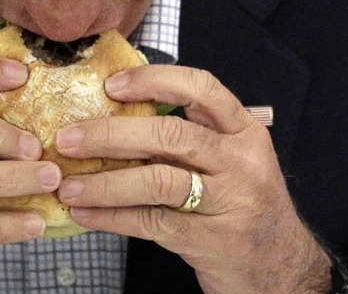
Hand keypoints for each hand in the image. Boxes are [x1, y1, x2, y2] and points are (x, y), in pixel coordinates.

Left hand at [54, 65, 330, 293]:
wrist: (280, 267)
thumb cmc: (243, 202)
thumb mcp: (231, 158)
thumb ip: (190, 133)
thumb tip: (116, 112)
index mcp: (244, 131)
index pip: (201, 88)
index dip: (154, 80)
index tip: (112, 85)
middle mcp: (240, 161)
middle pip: (170, 135)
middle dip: (111, 134)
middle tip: (68, 138)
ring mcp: (228, 202)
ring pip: (157, 181)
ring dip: (104, 182)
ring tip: (67, 184)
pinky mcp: (208, 240)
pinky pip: (151, 222)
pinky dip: (112, 217)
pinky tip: (85, 213)